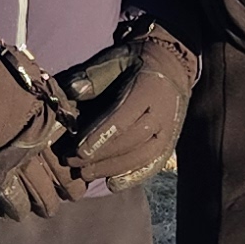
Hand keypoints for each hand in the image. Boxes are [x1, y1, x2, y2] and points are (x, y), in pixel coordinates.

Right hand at [0, 43, 82, 219]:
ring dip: (43, 195)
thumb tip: (48, 90)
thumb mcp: (4, 61)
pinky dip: (12, 198)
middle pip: (52, 157)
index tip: (81, 167)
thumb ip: (27, 78)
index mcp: (32, 97)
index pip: (61, 130)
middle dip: (64, 180)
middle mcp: (21, 119)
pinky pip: (2, 180)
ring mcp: (1, 137)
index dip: (71, 151)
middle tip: (74, 194)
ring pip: (31, 174)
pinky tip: (21, 212)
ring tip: (51, 209)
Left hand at [54, 16, 199, 188]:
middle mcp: (163, 113)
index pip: (123, 118)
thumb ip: (94, 75)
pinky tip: (113, 184)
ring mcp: (169, 130)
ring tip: (85, 174)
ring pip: (142, 156)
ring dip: (112, 168)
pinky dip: (134, 177)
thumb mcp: (115, 59)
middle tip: (72, 162)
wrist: (172, 65)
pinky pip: (154, 164)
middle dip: (101, 155)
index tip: (78, 151)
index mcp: (149, 89)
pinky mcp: (170, 143)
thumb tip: (72, 91)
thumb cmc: (136, 62)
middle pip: (131, 141)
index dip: (100, 137)